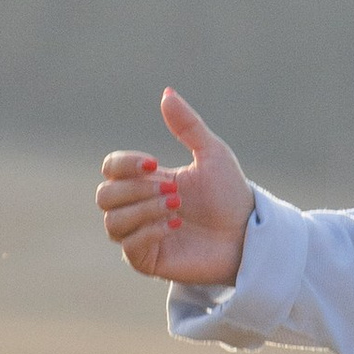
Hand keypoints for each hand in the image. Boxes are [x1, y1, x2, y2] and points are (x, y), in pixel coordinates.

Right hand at [95, 89, 255, 286]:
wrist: (249, 234)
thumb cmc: (230, 196)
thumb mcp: (212, 154)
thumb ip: (188, 125)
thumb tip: (166, 93)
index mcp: (147, 181)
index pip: (111, 169)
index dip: (124, 164)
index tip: (154, 165)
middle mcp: (138, 208)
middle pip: (104, 195)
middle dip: (135, 189)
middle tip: (172, 190)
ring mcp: (140, 235)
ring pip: (112, 222)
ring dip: (142, 210)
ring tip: (175, 207)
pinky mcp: (148, 261)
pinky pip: (129, 246)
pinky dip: (150, 231)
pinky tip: (175, 225)